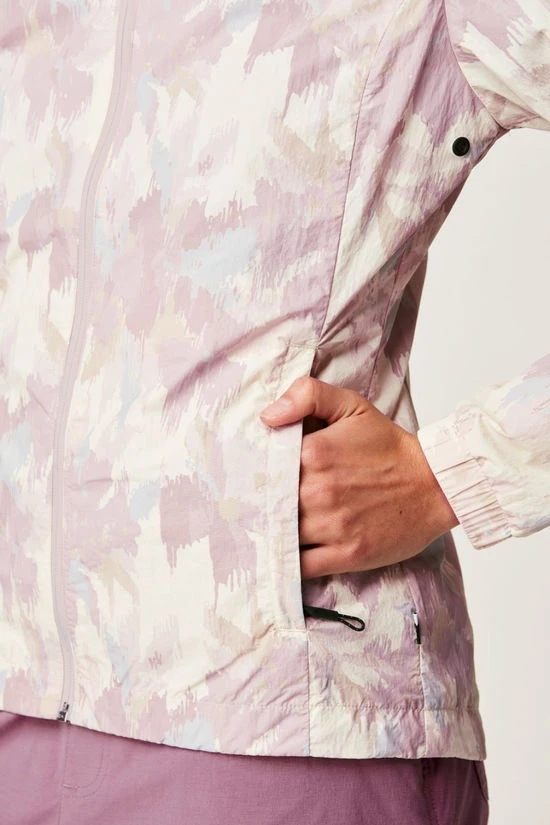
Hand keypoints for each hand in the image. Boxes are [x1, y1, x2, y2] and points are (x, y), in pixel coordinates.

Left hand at [260, 376, 458, 579]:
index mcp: (313, 454)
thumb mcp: (351, 406)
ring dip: (271, 535)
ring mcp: (332, 526)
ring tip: (265, 531)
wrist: (435, 483)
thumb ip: (307, 395)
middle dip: (258, 506)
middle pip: (268, 504)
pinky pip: (301, 566)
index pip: (264, 469)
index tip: (249, 481)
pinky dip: (288, 564)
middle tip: (248, 510)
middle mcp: (318, 492)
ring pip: (281, 536)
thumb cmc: (389, 446)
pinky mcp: (346, 554)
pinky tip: (284, 556)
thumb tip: (267, 416)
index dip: (255, 475)